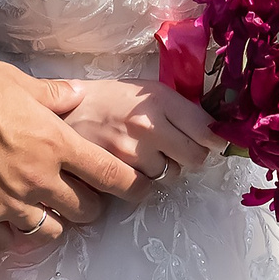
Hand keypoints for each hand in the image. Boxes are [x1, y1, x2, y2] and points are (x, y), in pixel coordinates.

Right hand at [0, 61, 142, 251]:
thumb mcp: (19, 83)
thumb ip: (53, 94)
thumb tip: (78, 94)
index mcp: (57, 143)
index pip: (109, 172)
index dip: (132, 186)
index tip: (142, 190)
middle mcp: (41, 179)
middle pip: (86, 208)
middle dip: (91, 205)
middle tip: (85, 197)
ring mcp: (12, 205)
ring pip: (53, 231)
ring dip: (57, 223)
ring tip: (50, 213)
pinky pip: (8, 243)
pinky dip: (13, 237)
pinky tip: (10, 227)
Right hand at [60, 80, 225, 180]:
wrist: (64, 111)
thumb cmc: (109, 100)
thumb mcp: (146, 92)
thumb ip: (179, 110)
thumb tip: (215, 132)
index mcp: (159, 99)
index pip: (206, 128)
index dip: (214, 138)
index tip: (214, 141)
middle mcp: (148, 125)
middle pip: (196, 157)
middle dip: (191, 156)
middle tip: (177, 149)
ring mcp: (131, 152)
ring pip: (171, 175)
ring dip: (164, 168)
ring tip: (144, 153)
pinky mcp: (114, 173)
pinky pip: (145, 188)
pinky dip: (142, 181)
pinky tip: (130, 166)